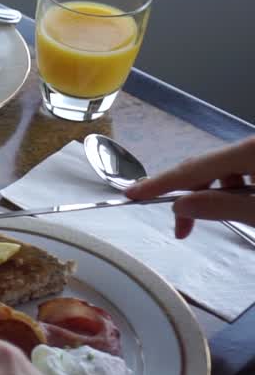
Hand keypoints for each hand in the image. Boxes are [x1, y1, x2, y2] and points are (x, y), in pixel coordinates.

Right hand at [125, 136, 254, 238]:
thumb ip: (222, 207)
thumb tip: (181, 205)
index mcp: (249, 150)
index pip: (194, 167)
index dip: (161, 182)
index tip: (131, 194)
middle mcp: (252, 145)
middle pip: (209, 167)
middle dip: (191, 195)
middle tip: (182, 229)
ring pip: (227, 170)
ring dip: (216, 194)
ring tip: (223, 218)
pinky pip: (243, 170)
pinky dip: (234, 190)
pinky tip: (240, 205)